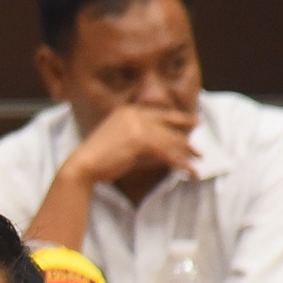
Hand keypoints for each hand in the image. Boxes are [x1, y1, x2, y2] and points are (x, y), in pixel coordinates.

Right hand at [59, 102, 197, 188]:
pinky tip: (190, 171)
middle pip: (169, 125)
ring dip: (187, 152)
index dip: (179, 119)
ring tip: (198, 161)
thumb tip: (164, 146)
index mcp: (128, 111)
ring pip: (171, 139)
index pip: (160, 114)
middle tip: (199, 148)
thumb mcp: (123, 142)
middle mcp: (135, 115)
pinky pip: (168, 152)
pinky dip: (181, 163)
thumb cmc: (99, 158)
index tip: (193, 122)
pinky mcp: (141, 141)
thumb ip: (141, 139)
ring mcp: (138, 126)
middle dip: (186, 138)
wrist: (83, 165)